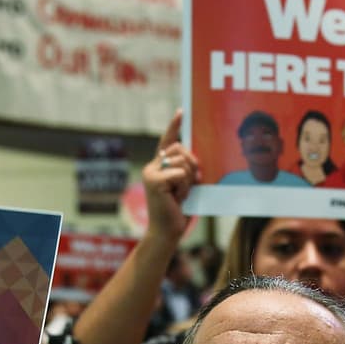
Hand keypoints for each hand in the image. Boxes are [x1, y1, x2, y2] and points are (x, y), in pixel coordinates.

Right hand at [141, 110, 199, 244]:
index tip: (182, 111)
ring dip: (189, 180)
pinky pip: (180, 174)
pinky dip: (184, 187)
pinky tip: (177, 199)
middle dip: (192, 166)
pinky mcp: (154, 180)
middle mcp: (152, 166)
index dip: (174, 126)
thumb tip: (193, 156)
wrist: (167, 232)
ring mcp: (151, 172)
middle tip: (189, 186)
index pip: (168, 142)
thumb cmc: (178, 211)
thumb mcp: (185, 186)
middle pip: (181, 149)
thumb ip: (186, 170)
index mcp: (159, 166)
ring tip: (180, 195)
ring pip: (183, 162)